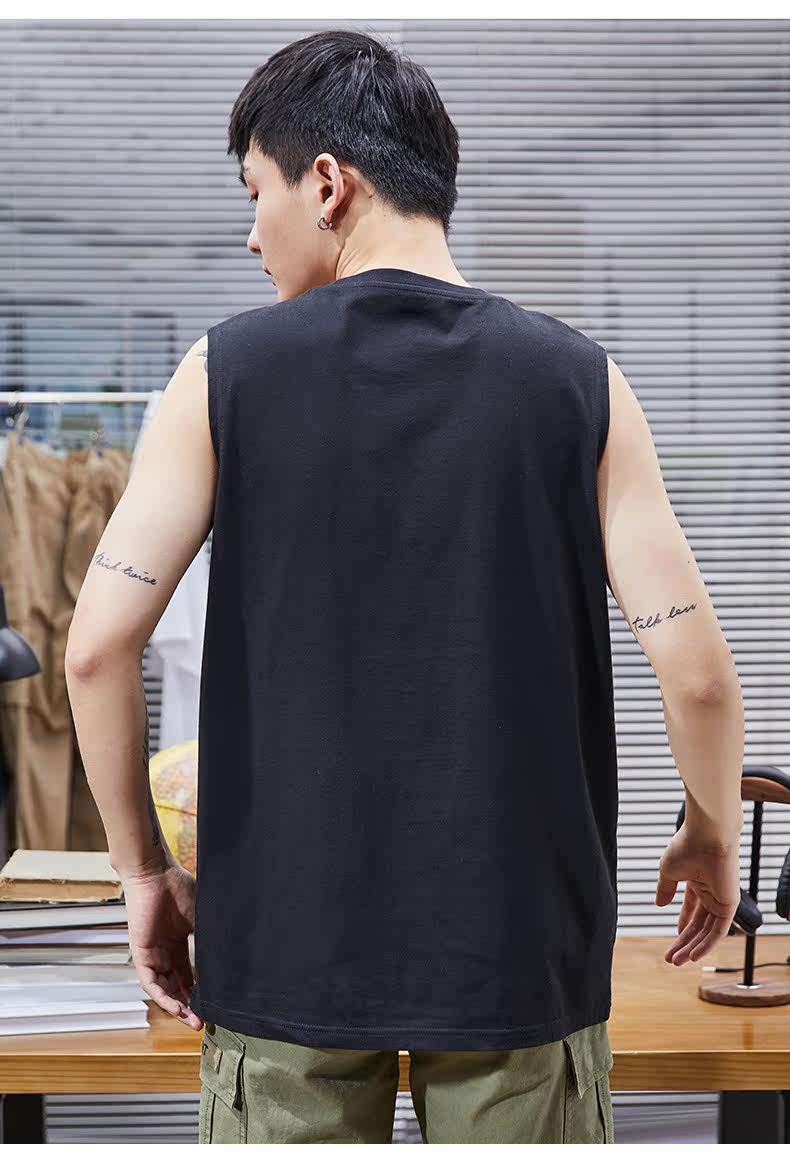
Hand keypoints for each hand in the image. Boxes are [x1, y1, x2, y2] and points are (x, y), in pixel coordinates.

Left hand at [121, 860, 203, 1029]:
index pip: (189, 975)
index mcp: (179, 943)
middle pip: (176, 987)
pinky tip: (177, 1008)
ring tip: (193, 1020)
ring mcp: (152, 954)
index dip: (200, 991)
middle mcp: (165, 952)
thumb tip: (232, 956)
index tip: (214, 1005)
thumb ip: (210, 938)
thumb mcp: (201, 918)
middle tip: (204, 1021)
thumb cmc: (178, 888)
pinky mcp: (141, 954)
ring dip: (177, 1007)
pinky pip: (150, 983)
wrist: (156, 874)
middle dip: (189, 1006)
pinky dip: (163, 997)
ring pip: (163, 989)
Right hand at [655, 820, 740, 964]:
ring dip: (692, 948)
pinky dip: (707, 945)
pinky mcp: (729, 905)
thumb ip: (665, 889)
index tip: (674, 941)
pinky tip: (694, 956)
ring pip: (707, 931)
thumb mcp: (668, 871)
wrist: (707, 836)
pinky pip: (719, 931)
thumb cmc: (686, 847)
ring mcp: (721, 899)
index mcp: (697, 881)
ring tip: (676, 961)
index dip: (683, 925)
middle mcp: (711, 892)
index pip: (692, 909)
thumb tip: (659, 905)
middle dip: (684, 943)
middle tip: (670, 959)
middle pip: (698, 924)